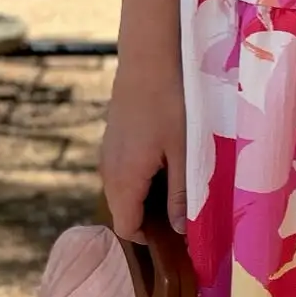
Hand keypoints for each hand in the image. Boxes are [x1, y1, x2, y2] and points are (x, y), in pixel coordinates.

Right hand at [100, 52, 186, 241]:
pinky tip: (170, 161)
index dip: (150, 240)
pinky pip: (125, 171)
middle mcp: (108, 170)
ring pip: (125, 190)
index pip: (126, 228)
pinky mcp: (113, 138)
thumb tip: (181, 230)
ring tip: (183, 185)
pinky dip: (144, 177)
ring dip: (150, 196)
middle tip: (187, 211)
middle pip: (124, 211)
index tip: (179, 238)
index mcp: (124, 180)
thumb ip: (183, 194)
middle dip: (152, 219)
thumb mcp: (185, 153)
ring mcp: (108, 153)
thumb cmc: (171, 103)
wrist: (149, 56)